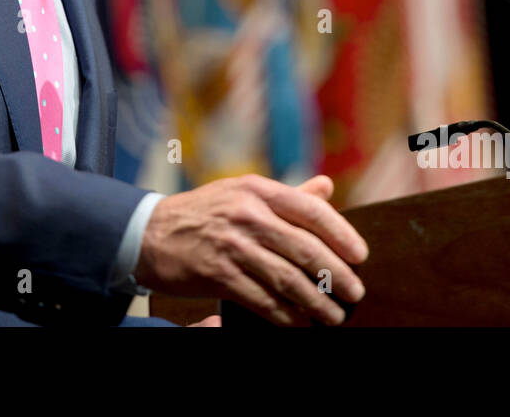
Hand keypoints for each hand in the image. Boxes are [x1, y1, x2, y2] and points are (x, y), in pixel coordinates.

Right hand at [134, 173, 368, 326]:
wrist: (149, 233)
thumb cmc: (204, 212)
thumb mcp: (242, 192)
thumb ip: (287, 194)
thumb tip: (326, 187)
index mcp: (257, 190)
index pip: (311, 210)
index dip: (341, 234)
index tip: (360, 256)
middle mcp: (247, 214)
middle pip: (305, 249)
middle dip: (336, 275)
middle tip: (354, 292)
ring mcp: (232, 246)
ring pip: (287, 279)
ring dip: (316, 302)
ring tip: (334, 315)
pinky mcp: (218, 275)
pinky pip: (262, 300)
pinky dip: (285, 315)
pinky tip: (298, 322)